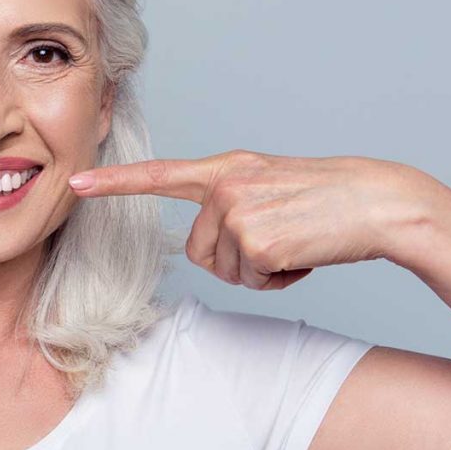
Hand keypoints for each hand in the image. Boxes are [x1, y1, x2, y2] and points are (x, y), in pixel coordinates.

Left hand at [68, 149, 424, 289]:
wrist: (375, 201)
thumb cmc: (325, 200)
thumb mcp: (268, 186)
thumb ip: (230, 202)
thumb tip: (207, 244)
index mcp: (226, 169)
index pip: (159, 175)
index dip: (114, 184)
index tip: (75, 184)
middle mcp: (224, 185)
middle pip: (197, 251)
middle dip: (234, 260)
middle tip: (277, 240)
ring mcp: (237, 211)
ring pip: (224, 270)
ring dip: (258, 270)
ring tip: (293, 242)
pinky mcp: (254, 239)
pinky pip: (251, 280)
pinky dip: (278, 279)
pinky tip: (302, 254)